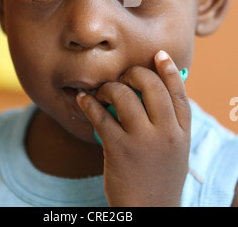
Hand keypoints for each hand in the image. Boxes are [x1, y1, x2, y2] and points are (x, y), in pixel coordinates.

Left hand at [76, 51, 190, 206]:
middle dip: (134, 73)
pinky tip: (83, 100)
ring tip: (102, 93)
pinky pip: (101, 115)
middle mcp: (167, 132)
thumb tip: (150, 92)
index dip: (168, 70)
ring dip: (109, 88)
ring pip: (124, 95)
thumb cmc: (159, 178)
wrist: (149, 212)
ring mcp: (144, 141)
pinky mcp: (120, 149)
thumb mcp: (175, 150)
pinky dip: (88, 103)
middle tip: (123, 79)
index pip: (178, 92)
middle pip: (151, 85)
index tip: (159, 55)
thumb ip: (169, 123)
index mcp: (182, 131)